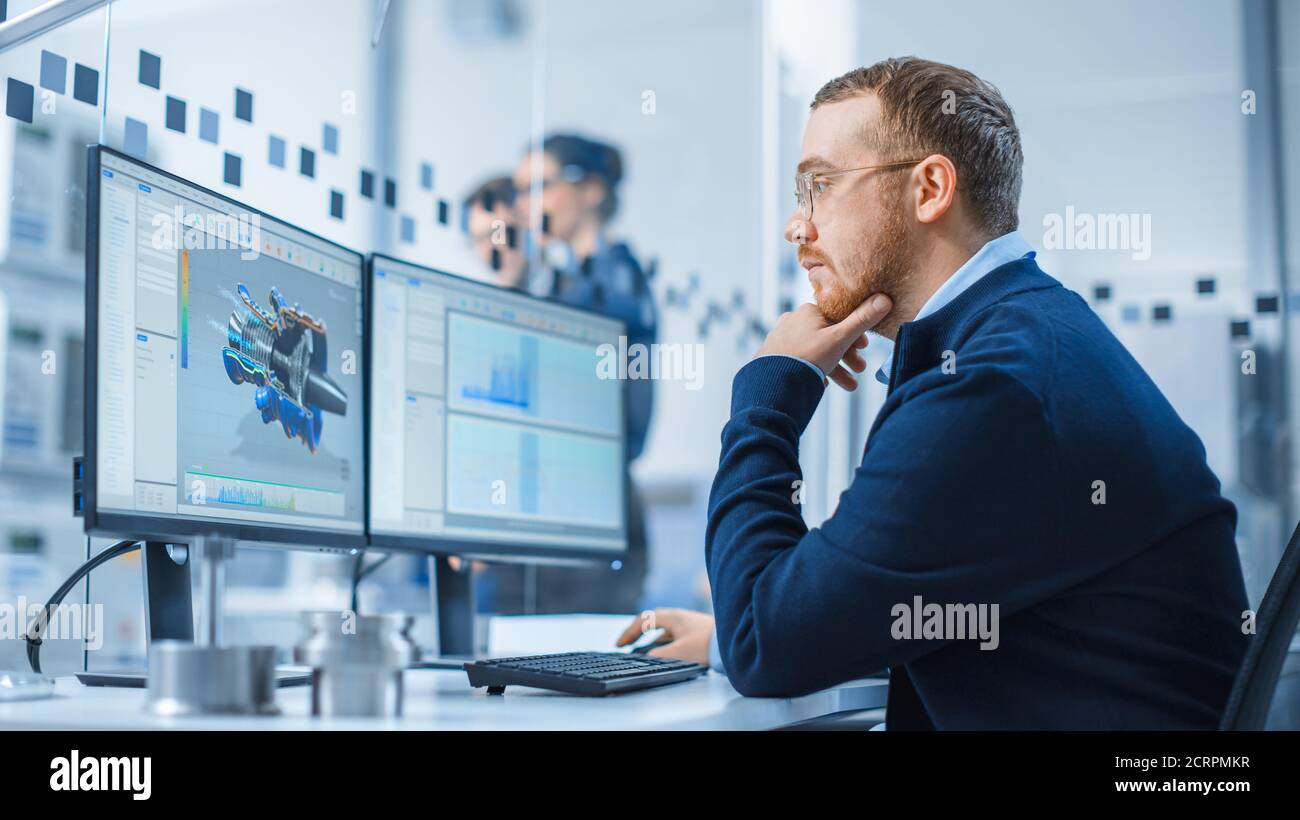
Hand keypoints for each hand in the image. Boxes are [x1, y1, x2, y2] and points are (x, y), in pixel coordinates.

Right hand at [615, 608, 715, 666]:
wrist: (735, 642)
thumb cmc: (708, 645)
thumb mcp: (678, 653)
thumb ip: (658, 656)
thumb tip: (645, 659)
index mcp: (672, 617)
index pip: (643, 620)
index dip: (629, 632)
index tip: (619, 644)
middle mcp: (680, 617)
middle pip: (651, 621)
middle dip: (636, 632)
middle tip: (626, 643)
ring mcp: (689, 623)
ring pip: (663, 628)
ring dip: (649, 637)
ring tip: (641, 649)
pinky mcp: (696, 632)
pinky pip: (673, 634)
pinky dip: (662, 641)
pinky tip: (663, 652)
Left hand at [755, 294, 892, 390]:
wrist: (774, 382)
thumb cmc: (809, 357)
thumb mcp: (841, 338)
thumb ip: (863, 320)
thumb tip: (885, 298)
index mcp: (809, 310)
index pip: (838, 318)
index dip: (855, 333)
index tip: (864, 348)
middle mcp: (793, 319)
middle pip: (828, 337)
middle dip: (847, 356)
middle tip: (860, 370)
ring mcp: (781, 337)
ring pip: (816, 351)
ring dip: (835, 368)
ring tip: (848, 385)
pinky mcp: (774, 354)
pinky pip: (800, 360)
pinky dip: (815, 370)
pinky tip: (822, 383)